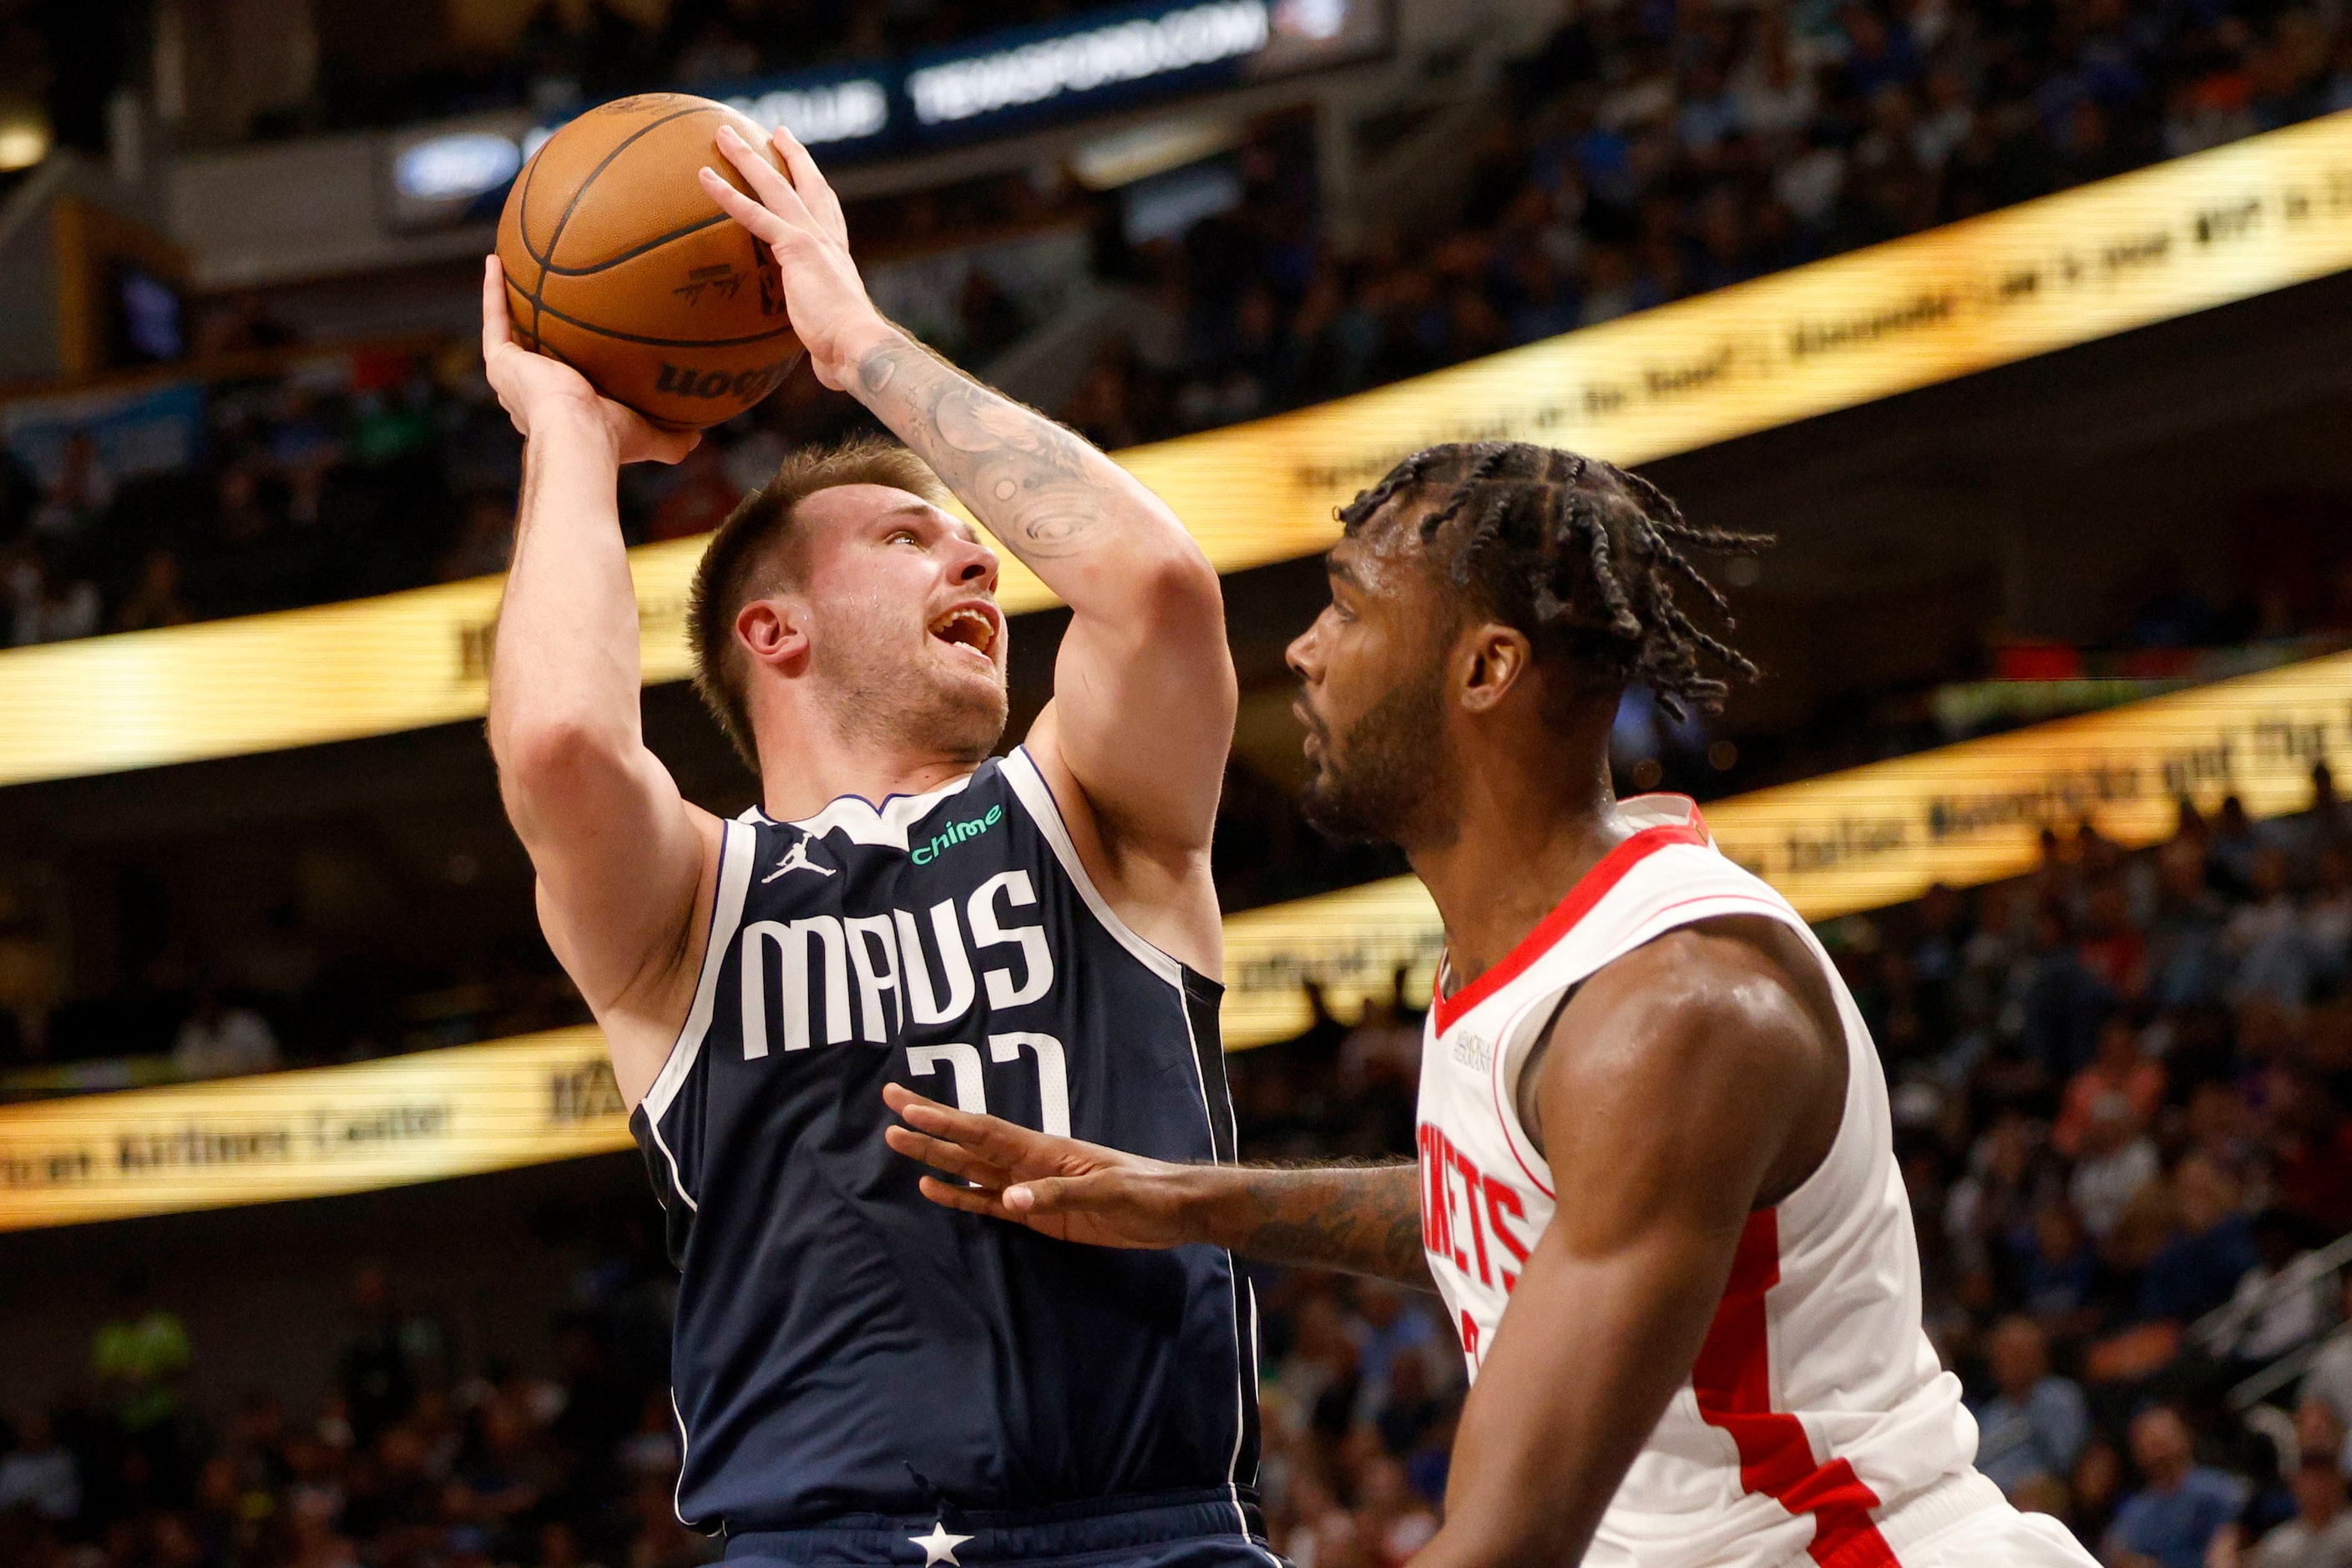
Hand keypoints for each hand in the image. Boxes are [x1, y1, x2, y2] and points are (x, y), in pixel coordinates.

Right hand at [480, 257, 697, 464]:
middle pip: (531, 358)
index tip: (577, 347)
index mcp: (559, 415)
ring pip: (507, 333)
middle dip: (533, 336)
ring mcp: (512, 379)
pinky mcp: (500, 362)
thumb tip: (700, 436)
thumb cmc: (612, 439)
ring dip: (506, 303)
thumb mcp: (649, 437)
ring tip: (511, 273)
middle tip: (544, 306)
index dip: (565, 368)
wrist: (580, 434)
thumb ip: (673, 440)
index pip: (559, 389)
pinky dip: (492, 290)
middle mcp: (530, 398)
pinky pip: (494, 318)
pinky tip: (496, 260)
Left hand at [701, 123, 890, 391]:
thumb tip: (826, 375)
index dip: (816, 188)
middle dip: (791, 155)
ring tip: (723, 133)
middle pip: (806, 185)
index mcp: (837, 257)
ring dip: (748, 157)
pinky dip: (728, 195)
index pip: (826, 214)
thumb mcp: (834, 344)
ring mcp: (812, 238)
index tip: (806, 168)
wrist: (859, 347)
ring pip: (774, 186)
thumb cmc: (849, 355)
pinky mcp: (796, 247)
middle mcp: (827, 239)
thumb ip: (825, 347)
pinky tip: (703, 176)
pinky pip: (754, 215)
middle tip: (776, 131)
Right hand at [881, 1084, 1205, 1248]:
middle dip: (929, 1126)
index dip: (946, 1119)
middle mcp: (1030, 1162)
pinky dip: (959, 1196)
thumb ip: (1058, 1195)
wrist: (1173, 1210)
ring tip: (897, 1143)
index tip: (908, 1104)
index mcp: (1045, 1149)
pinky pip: (989, 1202)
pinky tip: (932, 1190)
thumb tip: (1009, 1198)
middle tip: (888, 1109)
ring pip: (972, 1169)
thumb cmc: (1147, 1192)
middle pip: (969, 1142)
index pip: (985, 1131)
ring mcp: (1031, 1186)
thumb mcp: (1108, 1193)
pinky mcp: (1037, 1213)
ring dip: (936, 1157)